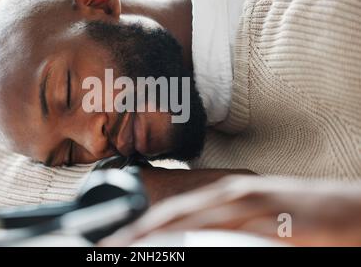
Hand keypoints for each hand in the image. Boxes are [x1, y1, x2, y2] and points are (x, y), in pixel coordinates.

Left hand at [100, 175, 360, 245]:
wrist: (353, 209)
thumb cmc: (306, 217)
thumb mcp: (260, 221)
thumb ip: (228, 230)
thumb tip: (196, 242)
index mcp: (227, 196)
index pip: (173, 213)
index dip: (140, 227)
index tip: (116, 243)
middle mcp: (231, 195)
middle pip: (172, 215)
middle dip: (136, 232)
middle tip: (106, 247)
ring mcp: (249, 204)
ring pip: (190, 220)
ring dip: (156, 235)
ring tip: (127, 247)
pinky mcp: (270, 216)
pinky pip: (224, 230)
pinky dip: (195, 237)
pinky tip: (178, 246)